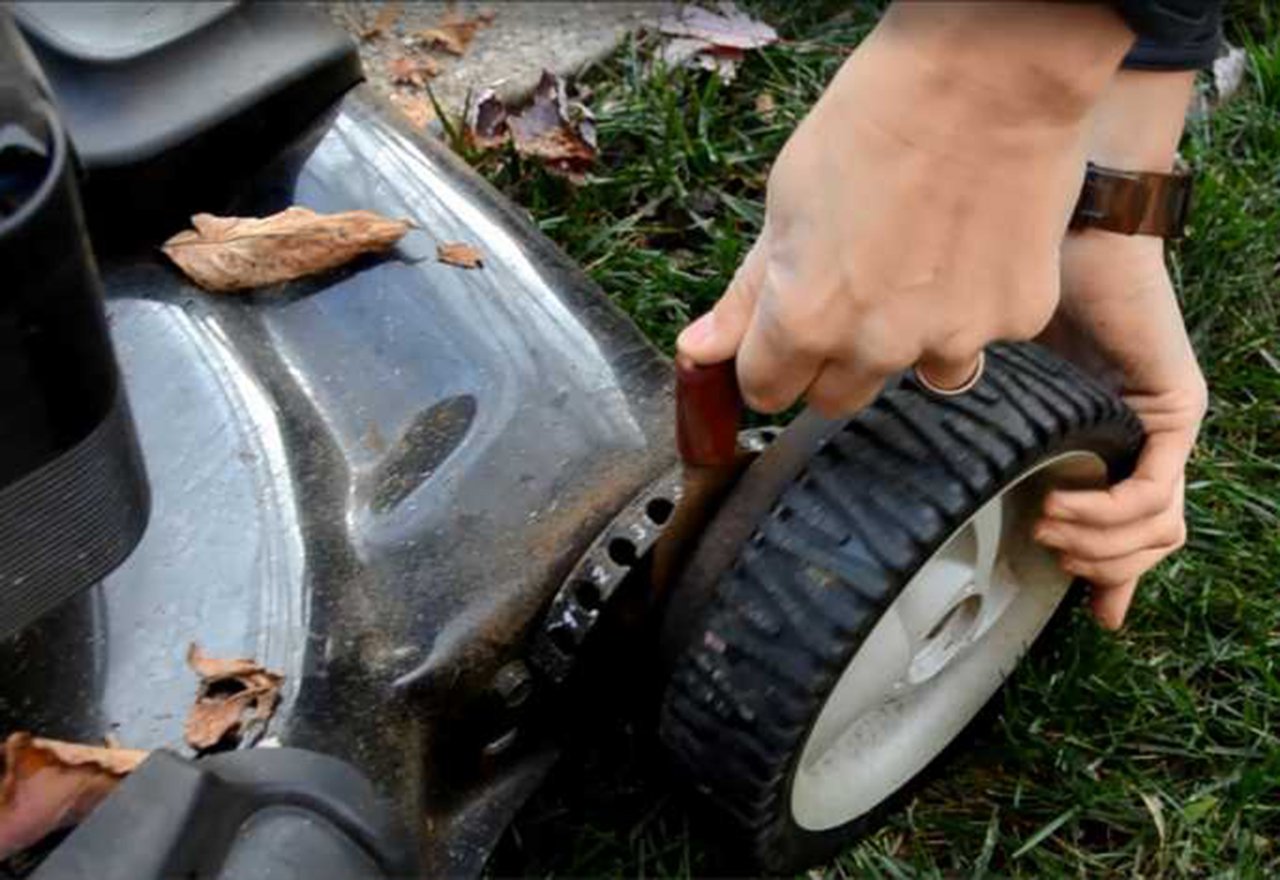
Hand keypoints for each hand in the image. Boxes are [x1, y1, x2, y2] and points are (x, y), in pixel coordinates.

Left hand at [676, 3, 1132, 414]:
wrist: (986, 75)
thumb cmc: (872, 123)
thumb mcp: (783, 205)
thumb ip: (747, 295)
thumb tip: (698, 351)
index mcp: (804, 322)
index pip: (767, 390)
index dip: (766, 363)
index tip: (777, 339)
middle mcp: (875, 348)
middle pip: (836, 398)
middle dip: (831, 361)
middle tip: (850, 292)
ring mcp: (951, 340)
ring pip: (914, 374)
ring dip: (907, 340)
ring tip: (919, 261)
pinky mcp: (1016, 321)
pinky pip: (981, 337)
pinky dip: (973, 305)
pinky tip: (971, 244)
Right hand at [1035, 231, 1206, 628]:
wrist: (1056, 235)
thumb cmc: (1016, 303)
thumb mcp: (1006, 402)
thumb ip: (1007, 451)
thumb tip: (971, 504)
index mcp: (1108, 439)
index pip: (1134, 534)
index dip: (1112, 578)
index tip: (1087, 610)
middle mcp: (1145, 437)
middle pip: (1153, 544)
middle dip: (1097, 564)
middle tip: (1044, 545)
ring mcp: (1166, 426)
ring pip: (1161, 530)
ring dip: (1099, 546)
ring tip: (1048, 523)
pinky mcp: (1175, 408)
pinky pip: (1156, 493)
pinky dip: (1109, 515)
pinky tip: (1063, 503)